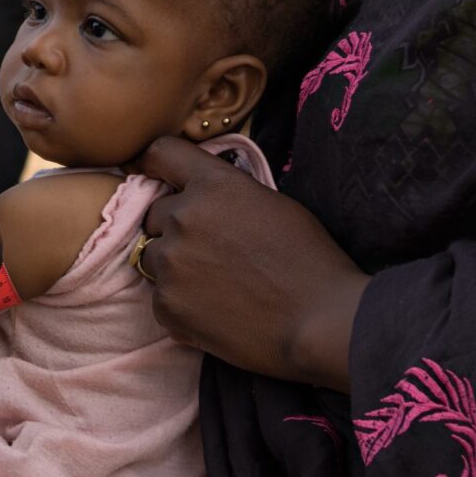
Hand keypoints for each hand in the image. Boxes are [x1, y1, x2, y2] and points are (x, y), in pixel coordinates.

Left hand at [133, 137, 370, 391]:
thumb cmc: (309, 261)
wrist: (321, 322)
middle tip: (211, 252)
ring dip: (175, 267)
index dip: (156, 165)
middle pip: (155, 214)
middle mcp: (184, 217)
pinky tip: (216, 313)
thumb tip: (199, 196)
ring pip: (154, 257)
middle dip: (175, 229)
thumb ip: (226, 194)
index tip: (158, 178)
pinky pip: (161, 298)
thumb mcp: (271, 204)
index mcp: (213, 185)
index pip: (161, 153)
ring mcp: (171, 263)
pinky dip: (181, 305)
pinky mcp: (167, 305)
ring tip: (216, 286)